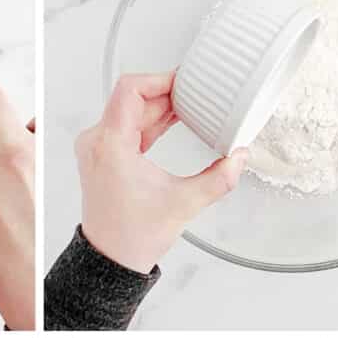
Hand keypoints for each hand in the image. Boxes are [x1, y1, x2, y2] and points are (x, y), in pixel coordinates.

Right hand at [0, 80, 34, 329]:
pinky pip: (40, 137)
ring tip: (9, 160)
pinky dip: (33, 147)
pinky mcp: (56, 163)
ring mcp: (37, 156)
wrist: (36, 282)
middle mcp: (6, 156)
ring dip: (10, 127)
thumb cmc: (2, 259)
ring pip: (19, 114)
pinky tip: (30, 171)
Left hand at [75, 72, 245, 273]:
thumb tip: (240, 157)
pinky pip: (127, 126)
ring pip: (130, 111)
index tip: (184, 82)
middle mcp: (97, 142)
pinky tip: (173, 121)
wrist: (110, 259)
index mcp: (110, 145)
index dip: (160, 78)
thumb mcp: (183, 204)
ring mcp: (97, 148)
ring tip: (190, 108)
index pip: (130, 89)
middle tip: (197, 95)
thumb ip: (219, 178)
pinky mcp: (103, 156)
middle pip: (133, 98)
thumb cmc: (132, 236)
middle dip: (167, 94)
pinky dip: (150, 122)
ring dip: (160, 107)